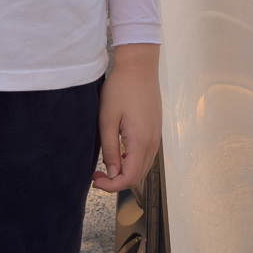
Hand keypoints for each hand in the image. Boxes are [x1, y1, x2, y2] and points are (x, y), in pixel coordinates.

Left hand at [92, 42, 160, 192]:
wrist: (139, 67)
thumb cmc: (121, 88)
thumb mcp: (107, 119)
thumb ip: (109, 149)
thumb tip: (112, 172)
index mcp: (141, 141)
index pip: (129, 178)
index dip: (112, 186)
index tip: (96, 180)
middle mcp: (153, 142)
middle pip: (138, 176)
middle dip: (117, 181)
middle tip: (97, 174)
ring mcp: (156, 136)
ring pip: (143, 167)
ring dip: (125, 172)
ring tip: (106, 165)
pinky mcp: (155, 130)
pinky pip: (146, 155)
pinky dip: (133, 161)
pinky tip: (119, 152)